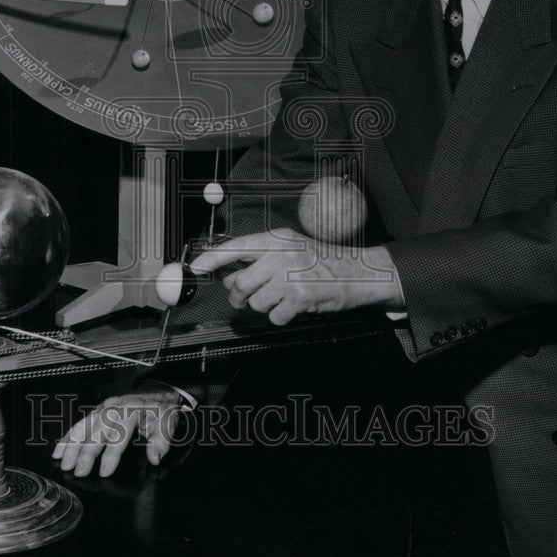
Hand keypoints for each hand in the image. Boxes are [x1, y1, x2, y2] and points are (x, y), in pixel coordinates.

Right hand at [52, 389, 182, 477]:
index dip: (111, 454)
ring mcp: (105, 406)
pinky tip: (59, 449)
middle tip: (77, 472)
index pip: (120, 434)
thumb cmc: (162, 412)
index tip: (104, 472)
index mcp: (133, 410)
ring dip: (72, 444)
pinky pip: (81, 422)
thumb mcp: (168, 426)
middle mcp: (116, 406)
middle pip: (98, 429)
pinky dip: (69, 436)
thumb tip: (154, 458)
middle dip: (86, 451)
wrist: (159, 393)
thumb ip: (161, 442)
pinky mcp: (99, 409)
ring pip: (85, 425)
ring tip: (63, 462)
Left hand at [190, 228, 403, 325]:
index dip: (212, 259)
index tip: (196, 267)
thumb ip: (262, 257)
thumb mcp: (292, 247)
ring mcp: (290, 276)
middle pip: (240, 283)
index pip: (235, 247)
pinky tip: (292, 307)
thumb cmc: (324, 261)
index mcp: (277, 239)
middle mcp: (281, 255)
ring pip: (255, 302)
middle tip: (244, 300)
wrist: (359, 272)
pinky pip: (273, 316)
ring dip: (263, 307)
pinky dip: (280, 317)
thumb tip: (231, 275)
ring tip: (280, 299)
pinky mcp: (299, 297)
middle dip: (238, 297)